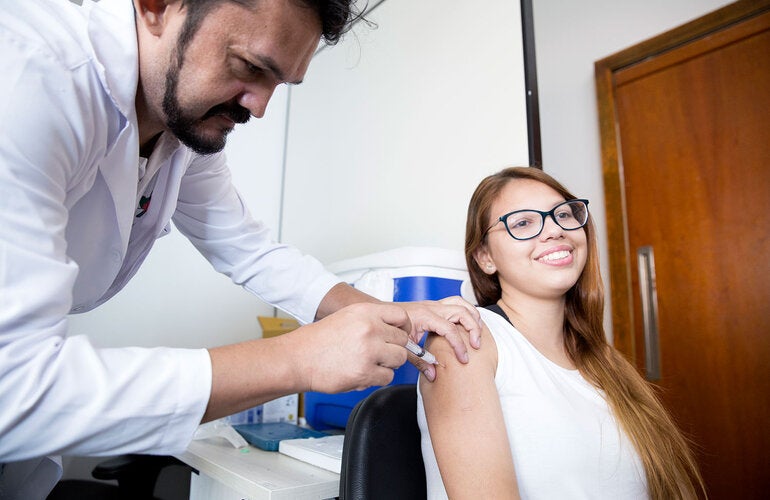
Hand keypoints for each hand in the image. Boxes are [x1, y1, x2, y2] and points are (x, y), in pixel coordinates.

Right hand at [296, 302, 412, 392]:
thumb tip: (396, 331)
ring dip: (388, 364)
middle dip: (394, 348)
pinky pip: (388, 377)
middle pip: (403, 340)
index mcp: (365, 312)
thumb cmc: (318, 340)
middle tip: (379, 354)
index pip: (401, 316)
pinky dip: (378, 378)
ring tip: (370, 363)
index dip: (403, 328)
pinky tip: (362, 373)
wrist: (298, 359)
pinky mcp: (365, 372)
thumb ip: (372, 321)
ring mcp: (368, 350)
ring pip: (399, 359)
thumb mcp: (347, 317)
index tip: (399, 335)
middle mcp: (369, 328)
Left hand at [398, 296, 481, 379]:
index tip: (463, 359)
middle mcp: (432, 307)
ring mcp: (434, 305)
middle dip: (473, 329)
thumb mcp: (404, 346)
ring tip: (477, 333)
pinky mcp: (435, 306)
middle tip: (476, 346)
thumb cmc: (391, 327)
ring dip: (473, 317)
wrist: (381, 314)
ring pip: (462, 303)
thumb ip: (418, 361)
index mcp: (424, 316)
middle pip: (461, 312)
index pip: (450, 329)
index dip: (459, 345)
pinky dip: (467, 312)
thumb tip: (433, 374)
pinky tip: (469, 325)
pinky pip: (457, 303)